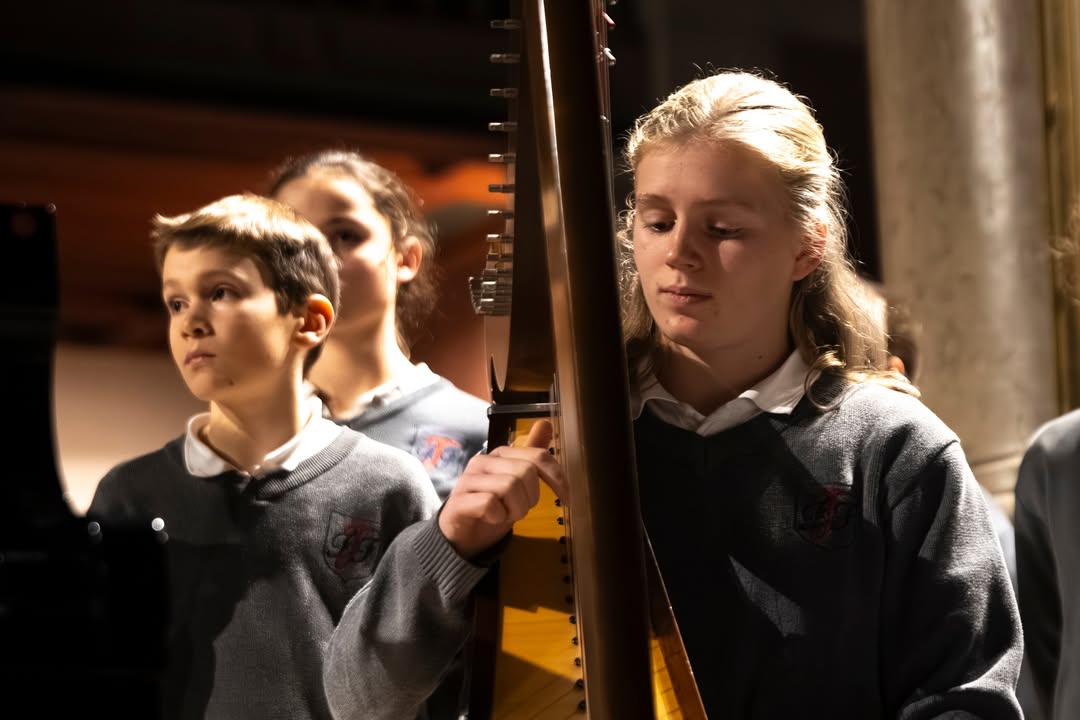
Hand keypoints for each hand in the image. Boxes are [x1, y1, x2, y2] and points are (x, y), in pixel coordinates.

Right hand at [438, 419, 567, 558]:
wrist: (462, 533)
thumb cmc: (493, 506)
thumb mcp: (518, 482)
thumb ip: (531, 456)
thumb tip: (545, 423)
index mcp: (500, 455)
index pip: (537, 456)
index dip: (557, 477)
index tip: (566, 497)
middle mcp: (483, 462)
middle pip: (525, 472)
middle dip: (531, 497)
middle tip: (520, 508)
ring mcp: (469, 480)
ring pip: (509, 487)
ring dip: (515, 509)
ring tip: (506, 514)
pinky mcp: (459, 500)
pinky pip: (489, 503)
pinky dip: (498, 516)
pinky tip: (492, 518)